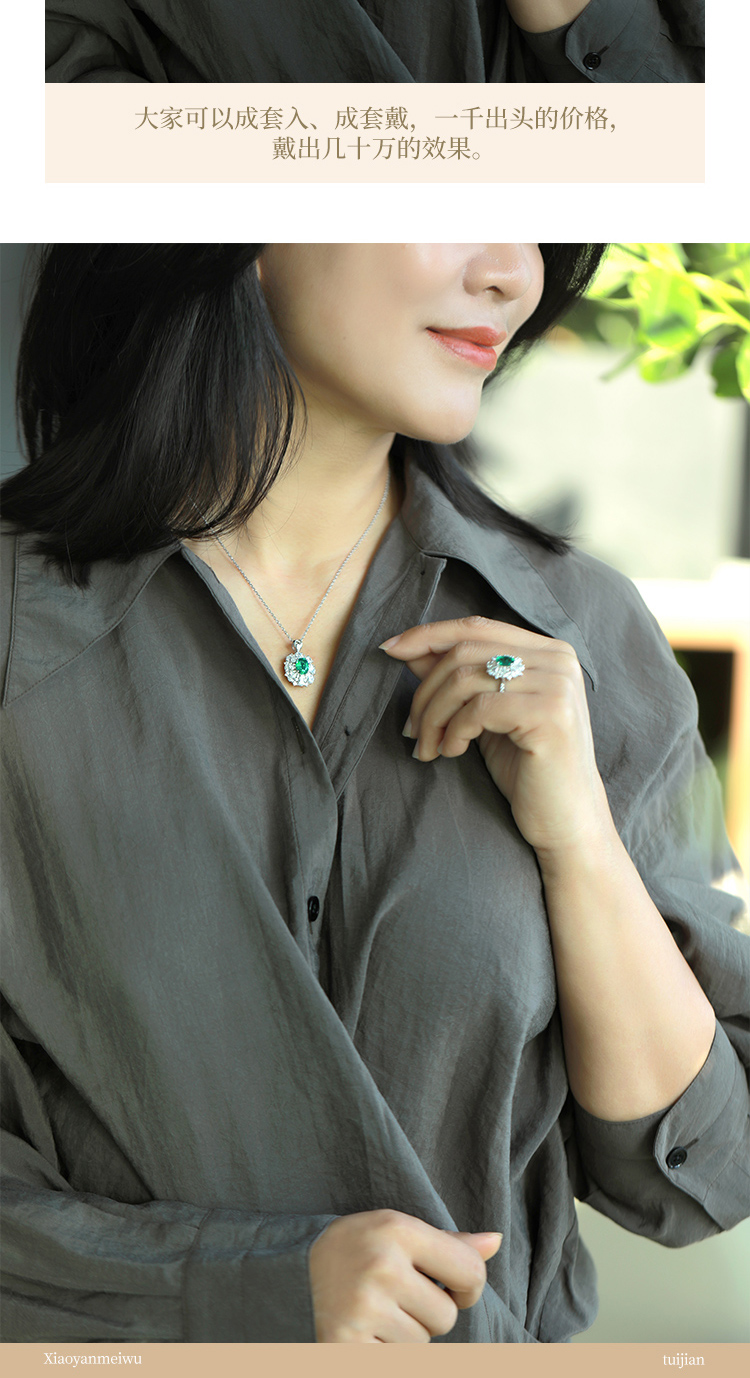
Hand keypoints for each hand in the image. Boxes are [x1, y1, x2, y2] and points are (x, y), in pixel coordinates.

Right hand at [309, 1209, 501, 1342]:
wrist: (295, 1267)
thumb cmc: (363, 1248)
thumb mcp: (402, 1232)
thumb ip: (450, 1244)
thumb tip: (496, 1242)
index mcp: (397, 1230)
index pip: (471, 1272)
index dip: (469, 1285)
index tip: (451, 1284)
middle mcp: (380, 1266)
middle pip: (447, 1317)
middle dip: (431, 1314)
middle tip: (398, 1297)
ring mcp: (362, 1307)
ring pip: (422, 1345)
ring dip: (408, 1337)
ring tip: (380, 1312)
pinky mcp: (345, 1343)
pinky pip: (398, 1362)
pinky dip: (387, 1353)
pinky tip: (368, 1332)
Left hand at [381, 615, 614, 860]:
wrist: (568, 823)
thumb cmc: (527, 770)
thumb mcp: (484, 717)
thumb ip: (456, 678)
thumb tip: (409, 647)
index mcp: (548, 652)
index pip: (477, 627)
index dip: (429, 634)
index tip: (390, 650)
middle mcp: (558, 660)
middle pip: (465, 650)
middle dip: (424, 690)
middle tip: (409, 729)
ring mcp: (557, 685)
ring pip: (465, 679)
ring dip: (432, 716)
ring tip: (426, 747)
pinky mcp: (550, 714)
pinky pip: (478, 709)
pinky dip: (453, 731)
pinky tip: (452, 752)